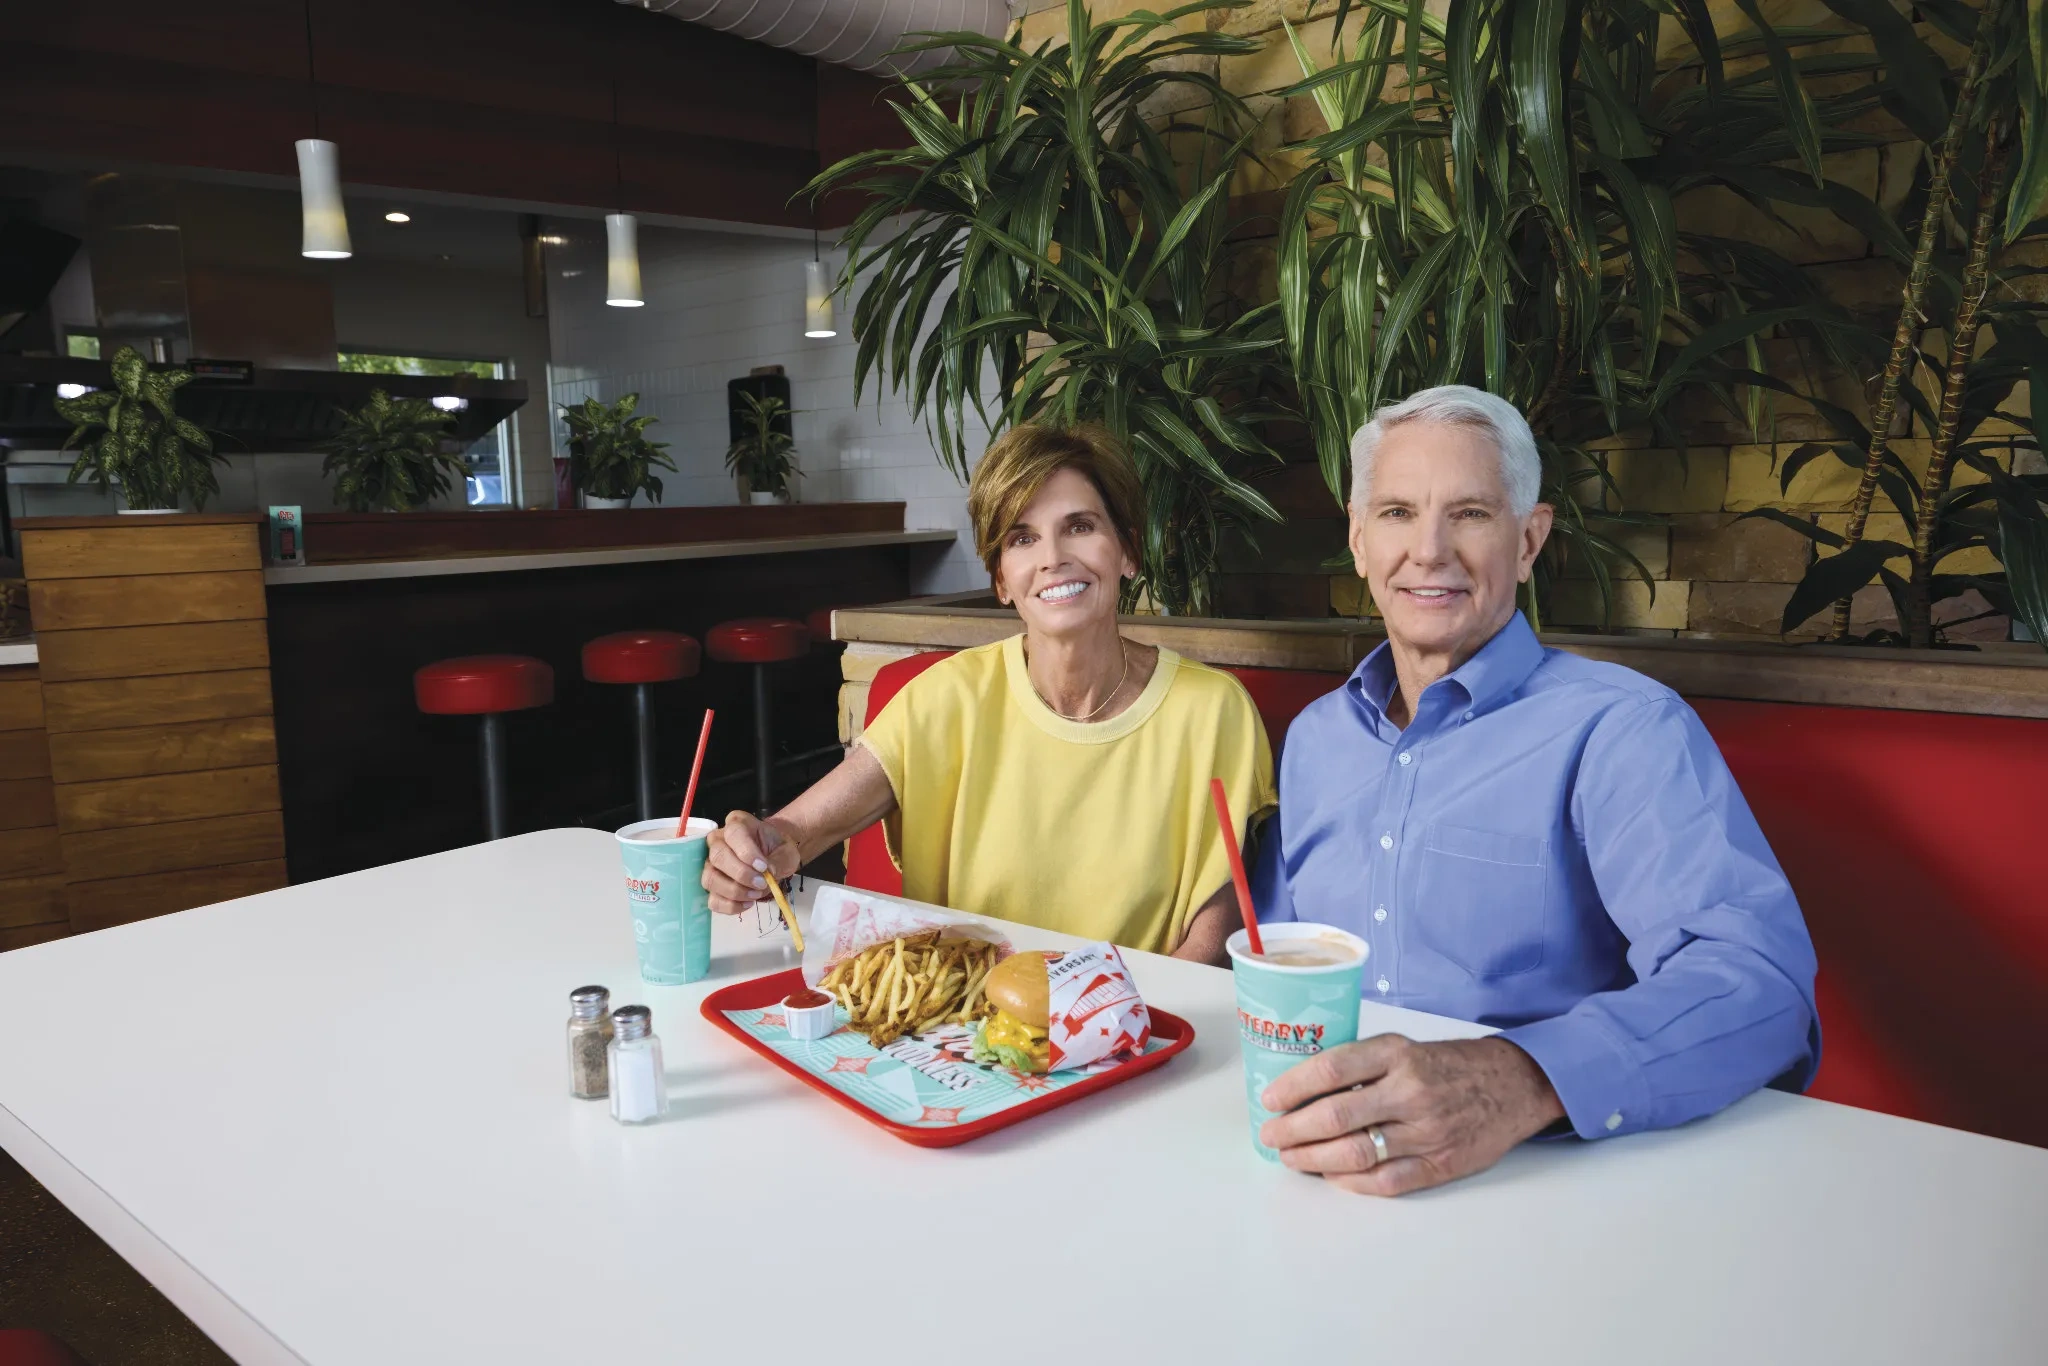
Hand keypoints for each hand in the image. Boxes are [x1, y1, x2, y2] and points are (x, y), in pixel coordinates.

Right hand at [702, 811, 801, 915]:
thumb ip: (779, 860)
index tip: (763, 867)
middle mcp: (718, 840)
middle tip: (762, 884)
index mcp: (738, 823)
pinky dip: (730, 906)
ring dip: (734, 891)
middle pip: (717, 856)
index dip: (746, 852)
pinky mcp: (712, 884)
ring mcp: (710, 862)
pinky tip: (747, 904)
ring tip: (756, 894)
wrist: (773, 858)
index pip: (734, 833)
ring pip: (710, 878)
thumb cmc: (777, 850)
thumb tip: (767, 874)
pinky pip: (712, 899)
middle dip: (741, 874)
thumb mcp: (787, 851)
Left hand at [1258, 1035, 1564, 1195]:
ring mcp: (1426, 1131)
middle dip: (1292, 1130)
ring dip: (1313, 1159)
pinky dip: (1351, 1182)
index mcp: (1397, 1054)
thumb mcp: (1406, 1048)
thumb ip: (1362, 1065)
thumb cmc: (1449, 1065)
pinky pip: (1386, 1181)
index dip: (1293, 1087)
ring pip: (1355, 1153)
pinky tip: (1331, 1175)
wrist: (1513, 1084)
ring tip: (1292, 1157)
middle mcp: (1410, 1091)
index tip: (1269, 1099)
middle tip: (1270, 1135)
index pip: (1331, 1068)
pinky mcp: (1440, 1164)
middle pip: (1336, 1116)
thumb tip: (1303, 1089)